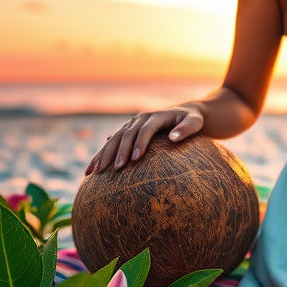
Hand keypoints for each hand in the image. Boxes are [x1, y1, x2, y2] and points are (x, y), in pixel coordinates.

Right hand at [85, 105, 204, 174]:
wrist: (183, 114)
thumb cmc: (192, 120)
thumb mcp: (195, 122)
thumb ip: (187, 129)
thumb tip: (173, 138)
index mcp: (156, 116)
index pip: (145, 130)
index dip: (140, 143)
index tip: (136, 159)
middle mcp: (140, 119)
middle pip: (126, 134)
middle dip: (119, 151)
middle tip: (115, 169)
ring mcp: (131, 125)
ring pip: (114, 139)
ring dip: (103, 154)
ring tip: (93, 172)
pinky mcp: (127, 132)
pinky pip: (111, 143)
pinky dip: (101, 155)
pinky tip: (91, 170)